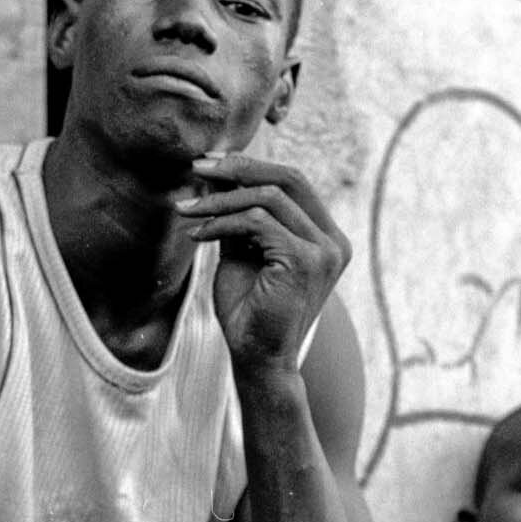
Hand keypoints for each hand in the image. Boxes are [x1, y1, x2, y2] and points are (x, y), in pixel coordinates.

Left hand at [176, 154, 350, 372]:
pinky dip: (222, 222)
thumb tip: (217, 171)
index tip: (211, 163)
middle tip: (197, 167)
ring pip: (270, 197)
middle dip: (240, 167)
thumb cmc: (250, 309)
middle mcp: (333, 241)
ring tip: (187, 210)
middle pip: (291, 177)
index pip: (295, 182)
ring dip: (221, 198)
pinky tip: (197, 235)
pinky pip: (257, 222)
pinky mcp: (305, 261)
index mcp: (326, 237)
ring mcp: (324, 251)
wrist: (258, 358)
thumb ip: (239, 214)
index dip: (252, 165)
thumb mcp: (243, 250)